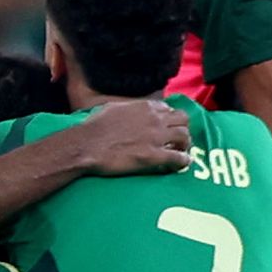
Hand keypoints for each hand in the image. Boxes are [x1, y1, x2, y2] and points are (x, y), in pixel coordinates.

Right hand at [67, 98, 191, 176]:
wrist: (86, 145)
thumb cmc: (94, 127)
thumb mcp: (111, 108)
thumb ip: (126, 107)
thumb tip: (126, 109)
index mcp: (145, 107)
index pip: (168, 109)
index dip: (169, 119)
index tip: (166, 127)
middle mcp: (155, 119)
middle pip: (183, 120)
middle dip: (183, 128)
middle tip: (178, 139)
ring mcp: (156, 137)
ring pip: (185, 136)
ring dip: (185, 144)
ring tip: (181, 151)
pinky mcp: (153, 156)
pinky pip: (178, 157)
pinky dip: (183, 161)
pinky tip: (182, 164)